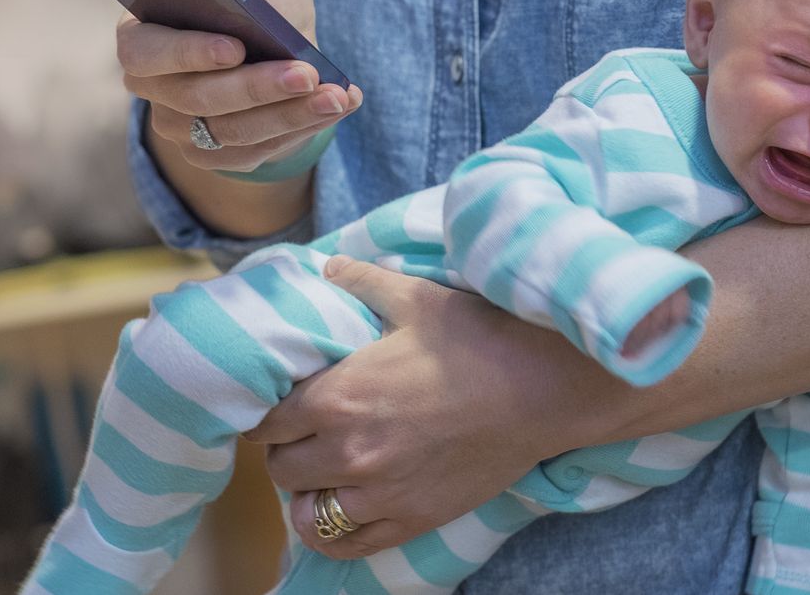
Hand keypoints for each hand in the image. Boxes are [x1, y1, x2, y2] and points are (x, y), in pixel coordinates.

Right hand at [109, 0, 361, 172]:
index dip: (189, 54)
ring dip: (292, 113)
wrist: (284, 26)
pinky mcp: (224, 152)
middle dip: (257, 87)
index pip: (147, 54)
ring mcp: (187, 127)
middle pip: (198, 101)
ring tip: (336, 94)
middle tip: (306, 73)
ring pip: (236, 133)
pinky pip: (262, 151)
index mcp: (141, 36)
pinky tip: (341, 103)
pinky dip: (306, 127)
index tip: (235, 45)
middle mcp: (157, 89)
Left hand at [245, 257, 569, 558]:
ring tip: (325, 472)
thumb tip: (330, 267)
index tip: (286, 403)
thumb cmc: (479, 339)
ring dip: (308, 491)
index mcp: (339, 396)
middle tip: (309, 431)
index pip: (268, 422)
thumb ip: (363, 282)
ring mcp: (379, 493)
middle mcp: (349, 452)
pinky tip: (340, 508)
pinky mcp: (411, 519)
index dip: (272, 411)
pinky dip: (332, 531)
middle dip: (288, 448)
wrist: (541, 388)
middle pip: (281, 468)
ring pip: (306, 511)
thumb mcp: (416, 299)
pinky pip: (345, 543)